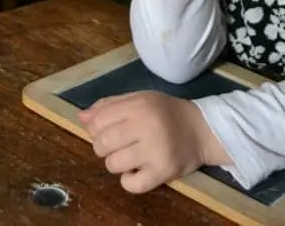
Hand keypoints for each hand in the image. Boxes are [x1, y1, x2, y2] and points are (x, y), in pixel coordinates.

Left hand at [77, 91, 230, 193]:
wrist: (202, 130)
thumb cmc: (166, 113)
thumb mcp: (140, 99)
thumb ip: (109, 105)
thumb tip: (81, 117)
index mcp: (138, 105)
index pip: (97, 121)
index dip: (95, 129)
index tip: (106, 132)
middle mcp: (146, 126)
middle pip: (102, 144)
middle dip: (103, 148)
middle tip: (117, 146)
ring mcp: (155, 150)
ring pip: (113, 165)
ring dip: (116, 164)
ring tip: (130, 158)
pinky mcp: (163, 171)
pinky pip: (131, 185)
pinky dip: (129, 181)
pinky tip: (137, 172)